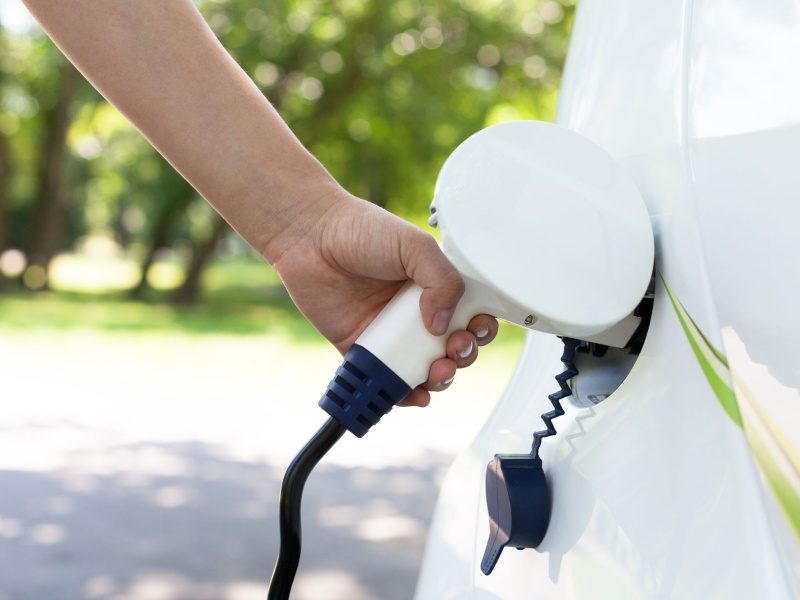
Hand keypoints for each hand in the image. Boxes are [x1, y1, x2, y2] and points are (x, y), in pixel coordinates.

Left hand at [270, 190, 498, 406]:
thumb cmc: (359, 229)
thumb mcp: (413, 244)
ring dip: (439, 378)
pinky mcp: (362, 349)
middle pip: (451, 346)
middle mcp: (415, 311)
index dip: (479, 327)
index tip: (476, 329)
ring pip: (424, 368)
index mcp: (433, 285)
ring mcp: (389, 333)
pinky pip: (387, 379)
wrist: (310, 237)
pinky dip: (404, 393)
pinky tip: (414, 394)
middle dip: (462, 356)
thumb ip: (443, 279)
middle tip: (454, 349)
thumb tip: (443, 324)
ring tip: (436, 372)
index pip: (469, 314)